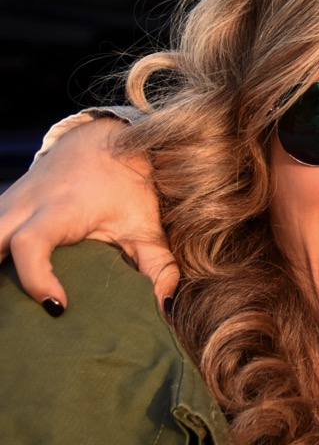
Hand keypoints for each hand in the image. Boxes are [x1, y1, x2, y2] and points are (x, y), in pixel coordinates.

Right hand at [0, 118, 177, 312]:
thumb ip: (159, 266)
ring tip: (9, 303)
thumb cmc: (127, 184)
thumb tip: (168, 307)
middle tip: (14, 314)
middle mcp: (26, 205)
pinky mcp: (1, 208)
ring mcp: (8, 204)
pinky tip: (6, 282)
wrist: (103, 138)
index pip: (30, 243)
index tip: (57, 305)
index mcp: (61, 208)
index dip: (36, 278)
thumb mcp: (146, 224)